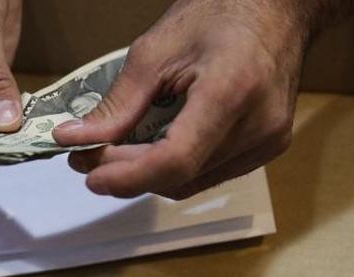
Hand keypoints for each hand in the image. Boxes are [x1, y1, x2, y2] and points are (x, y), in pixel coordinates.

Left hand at [53, 0, 315, 198]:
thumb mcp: (157, 50)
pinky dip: (176, 168)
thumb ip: (119, 103)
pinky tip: (154, 148)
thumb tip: (77, 138)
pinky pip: (211, 174)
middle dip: (128, 173)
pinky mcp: (269, 149)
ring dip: (149, 174)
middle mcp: (258, 125)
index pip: (176, 159)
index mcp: (232, 90)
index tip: (91, 175)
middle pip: (179, 176)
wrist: (275, 9)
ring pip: (193, 182)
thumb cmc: (221, 13)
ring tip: (116, 152)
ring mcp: (268, 141)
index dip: (128, 177)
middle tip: (88, 157)